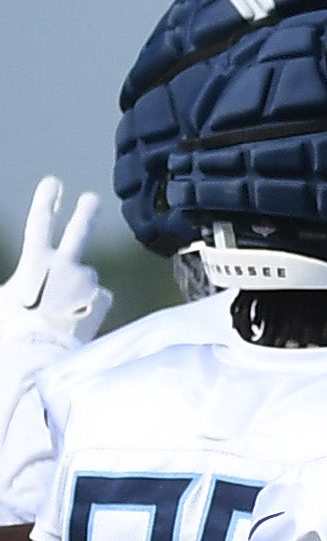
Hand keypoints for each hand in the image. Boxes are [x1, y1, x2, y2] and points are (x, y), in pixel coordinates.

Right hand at [3, 178, 110, 342]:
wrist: (42, 358)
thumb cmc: (13, 330)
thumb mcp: (4, 300)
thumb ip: (18, 287)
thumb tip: (23, 290)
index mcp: (36, 261)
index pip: (40, 222)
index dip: (46, 201)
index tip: (54, 182)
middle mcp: (68, 266)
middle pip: (78, 233)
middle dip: (84, 213)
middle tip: (91, 198)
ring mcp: (89, 284)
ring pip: (84, 280)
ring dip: (75, 291)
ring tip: (58, 313)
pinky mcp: (103, 302)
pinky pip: (95, 300)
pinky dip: (87, 307)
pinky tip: (73, 321)